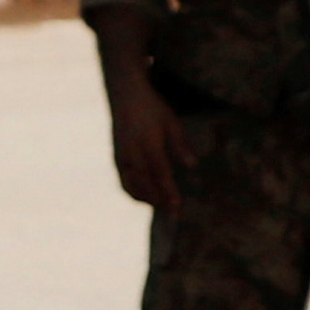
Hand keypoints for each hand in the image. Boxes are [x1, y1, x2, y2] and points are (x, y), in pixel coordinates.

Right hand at [103, 71, 182, 210]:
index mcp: (148, 143)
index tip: (177, 206)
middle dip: (158, 200)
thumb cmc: (152, 108)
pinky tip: (146, 197)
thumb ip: (180, 145)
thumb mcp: (171, 122)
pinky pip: (124, 182)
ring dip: (146, 199)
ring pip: (131, 186)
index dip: (168, 191)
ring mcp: (121, 156)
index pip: (160, 173)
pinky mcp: (116, 158)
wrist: (125, 96)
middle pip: (145, 184)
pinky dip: (134, 193)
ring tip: (161, 206)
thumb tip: (192, 166)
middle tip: (172, 213)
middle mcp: (132, 152)